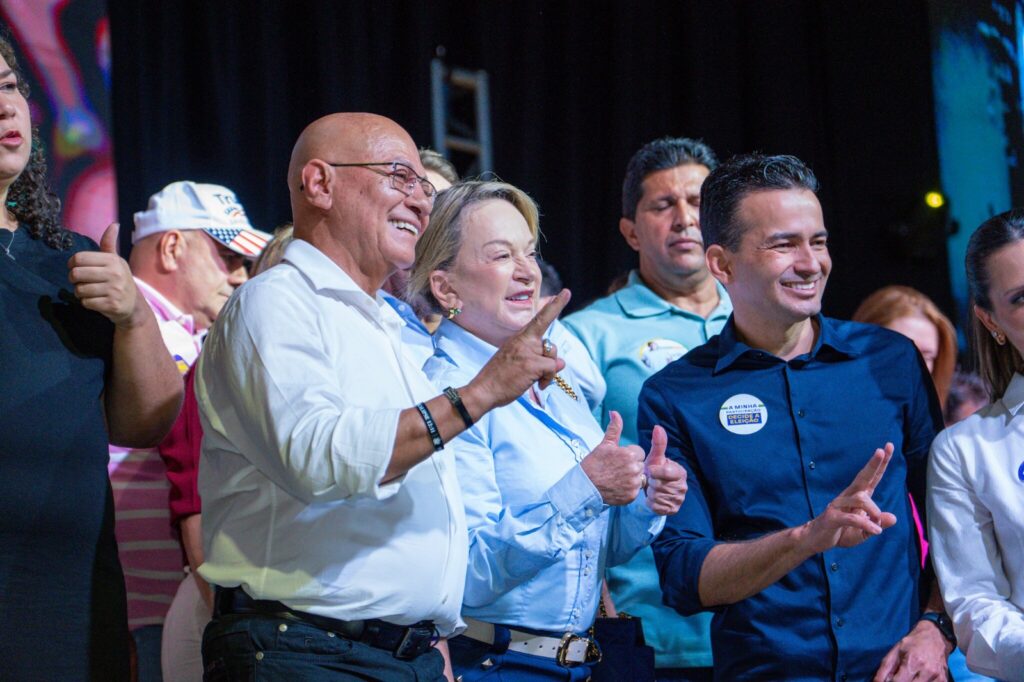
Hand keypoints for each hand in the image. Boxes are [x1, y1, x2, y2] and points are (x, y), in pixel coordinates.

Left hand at [67, 223, 145, 327]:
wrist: (133, 304)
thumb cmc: (119, 279)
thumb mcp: (115, 261)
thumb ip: (109, 243)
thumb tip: (115, 224)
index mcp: (113, 260)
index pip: (79, 258)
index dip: (72, 264)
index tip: (77, 268)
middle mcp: (115, 274)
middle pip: (76, 274)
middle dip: (74, 279)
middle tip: (81, 281)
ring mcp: (114, 290)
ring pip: (79, 290)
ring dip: (80, 292)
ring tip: (90, 291)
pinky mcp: (111, 305)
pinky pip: (86, 302)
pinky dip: (87, 303)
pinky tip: (96, 301)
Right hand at [465, 289, 569, 410]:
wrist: (483, 389)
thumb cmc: (499, 378)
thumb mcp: (518, 362)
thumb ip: (538, 359)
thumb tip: (561, 363)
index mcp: (519, 338)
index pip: (540, 318)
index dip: (555, 305)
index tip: (565, 292)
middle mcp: (523, 340)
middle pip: (550, 345)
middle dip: (549, 360)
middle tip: (538, 374)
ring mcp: (528, 351)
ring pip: (552, 357)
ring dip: (548, 372)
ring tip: (533, 380)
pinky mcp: (532, 363)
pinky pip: (552, 368)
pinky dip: (548, 379)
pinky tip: (537, 385)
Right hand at [580, 411, 643, 505]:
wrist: (585, 487)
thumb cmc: (594, 464)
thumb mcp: (605, 445)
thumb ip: (614, 428)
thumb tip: (615, 412)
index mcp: (629, 454)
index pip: (638, 453)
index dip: (628, 455)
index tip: (617, 460)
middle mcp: (634, 469)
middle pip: (640, 465)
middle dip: (631, 466)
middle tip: (616, 469)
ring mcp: (633, 484)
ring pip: (639, 478)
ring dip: (631, 478)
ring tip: (616, 478)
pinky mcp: (631, 496)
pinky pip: (635, 490)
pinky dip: (628, 489)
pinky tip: (617, 487)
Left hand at [643, 425, 686, 514]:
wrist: (654, 488)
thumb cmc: (655, 470)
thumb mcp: (655, 457)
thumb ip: (658, 444)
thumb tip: (657, 427)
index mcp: (680, 472)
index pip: (666, 472)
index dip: (655, 472)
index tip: (650, 470)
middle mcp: (683, 487)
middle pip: (660, 486)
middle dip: (651, 483)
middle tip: (651, 481)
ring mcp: (679, 499)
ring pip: (658, 497)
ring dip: (650, 493)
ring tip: (652, 488)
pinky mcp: (673, 510)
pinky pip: (657, 507)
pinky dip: (651, 503)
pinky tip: (652, 497)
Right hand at [800, 443, 896, 554]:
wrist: (815, 539)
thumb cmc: (840, 532)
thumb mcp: (864, 531)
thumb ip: (878, 523)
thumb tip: (893, 518)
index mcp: (857, 497)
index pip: (871, 477)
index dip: (880, 463)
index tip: (889, 446)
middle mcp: (848, 496)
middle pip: (863, 477)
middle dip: (873, 464)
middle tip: (881, 451)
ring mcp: (838, 505)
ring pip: (861, 499)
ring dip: (874, 512)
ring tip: (878, 526)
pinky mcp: (832, 517)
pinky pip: (852, 517)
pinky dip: (866, 524)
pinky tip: (876, 530)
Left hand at [873, 619, 950, 681]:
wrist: (936, 636)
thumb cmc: (913, 642)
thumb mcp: (895, 650)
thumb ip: (885, 668)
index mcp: (912, 662)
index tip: (889, 681)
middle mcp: (927, 671)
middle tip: (899, 677)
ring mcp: (938, 677)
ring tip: (908, 676)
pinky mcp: (944, 680)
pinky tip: (917, 678)